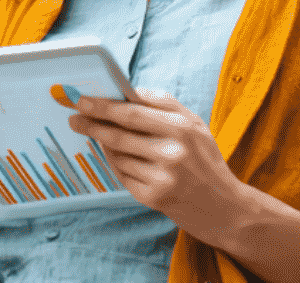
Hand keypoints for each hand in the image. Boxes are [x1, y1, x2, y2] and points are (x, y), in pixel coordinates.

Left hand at [68, 88, 247, 245]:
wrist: (225, 208)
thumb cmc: (205, 160)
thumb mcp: (194, 124)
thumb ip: (162, 103)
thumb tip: (126, 91)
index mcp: (181, 128)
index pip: (132, 112)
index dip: (103, 105)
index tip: (82, 100)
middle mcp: (172, 152)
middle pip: (118, 134)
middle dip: (92, 124)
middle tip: (74, 118)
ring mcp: (161, 177)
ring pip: (117, 155)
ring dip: (106, 145)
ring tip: (106, 139)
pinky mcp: (152, 198)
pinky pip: (122, 174)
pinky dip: (117, 164)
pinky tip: (122, 160)